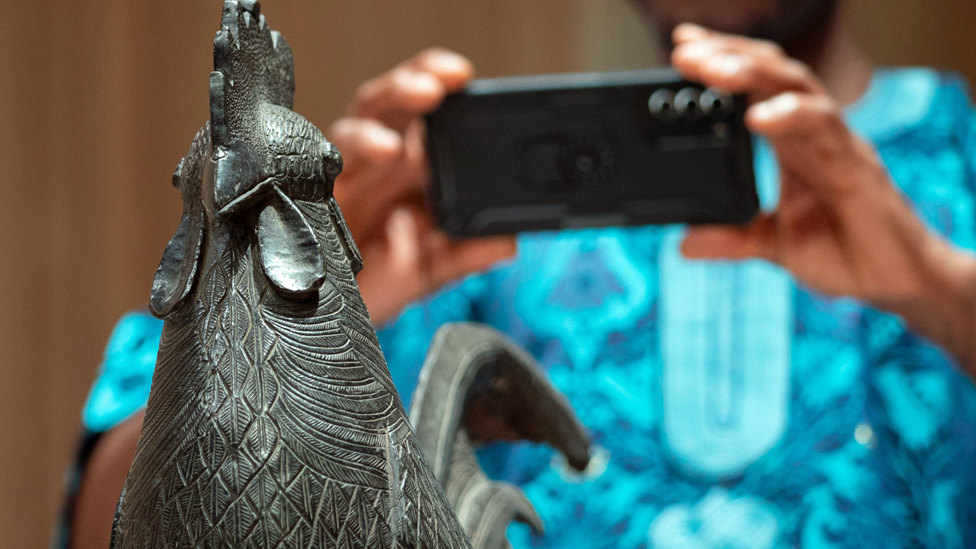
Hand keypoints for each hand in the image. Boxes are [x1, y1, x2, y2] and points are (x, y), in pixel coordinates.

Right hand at [328, 49, 515, 324]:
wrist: (326, 322)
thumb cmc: (374, 287)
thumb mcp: (429, 271)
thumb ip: (466, 254)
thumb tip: (507, 242)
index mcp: (406, 172)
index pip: (422, 114)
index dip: (438, 83)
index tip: (463, 76)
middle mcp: (373, 166)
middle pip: (385, 103)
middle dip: (407, 84)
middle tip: (435, 88)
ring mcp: (341, 179)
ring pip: (350, 127)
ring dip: (373, 128)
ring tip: (393, 148)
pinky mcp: (310, 198)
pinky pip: (315, 168)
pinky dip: (341, 165)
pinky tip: (366, 162)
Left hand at [670, 24, 975, 371]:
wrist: (898, 280)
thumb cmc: (845, 252)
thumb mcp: (774, 246)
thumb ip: (731, 239)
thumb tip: (683, 245)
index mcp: (790, 145)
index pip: (753, 89)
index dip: (720, 66)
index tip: (680, 53)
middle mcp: (812, 134)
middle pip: (769, 73)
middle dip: (726, 56)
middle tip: (683, 50)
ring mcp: (835, 143)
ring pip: (795, 86)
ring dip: (751, 73)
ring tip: (712, 70)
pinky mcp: (856, 165)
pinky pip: (823, 127)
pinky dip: (790, 116)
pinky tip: (758, 117)